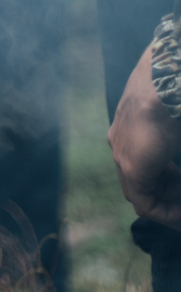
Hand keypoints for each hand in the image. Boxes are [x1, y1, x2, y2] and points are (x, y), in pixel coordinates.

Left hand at [108, 46, 180, 229]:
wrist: (165, 78)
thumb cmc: (172, 95)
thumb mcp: (168, 124)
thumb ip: (165, 139)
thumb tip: (166, 143)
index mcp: (128, 131)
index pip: (142, 166)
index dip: (166, 183)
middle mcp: (120, 145)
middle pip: (141, 183)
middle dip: (168, 196)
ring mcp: (123, 156)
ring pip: (143, 195)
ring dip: (169, 205)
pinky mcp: (132, 167)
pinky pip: (145, 204)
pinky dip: (167, 212)